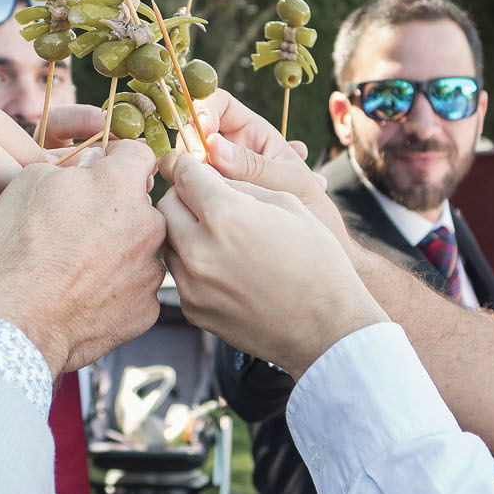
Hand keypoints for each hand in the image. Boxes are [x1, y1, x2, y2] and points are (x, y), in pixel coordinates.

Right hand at [0, 142, 166, 372]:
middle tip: (77, 227)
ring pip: (140, 248)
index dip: (116, 159)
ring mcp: (150, 269)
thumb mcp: (26, 185)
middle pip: (140, 205)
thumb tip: (88, 166)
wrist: (18, 324)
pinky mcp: (147, 307)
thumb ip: (69, 166)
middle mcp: (147, 224)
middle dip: (115, 210)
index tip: (102, 170)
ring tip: (77, 268)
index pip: (138, 154)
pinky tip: (84, 295)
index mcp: (120, 185)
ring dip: (118, 250)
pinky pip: (136, 288)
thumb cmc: (16, 253)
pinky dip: (117, 289)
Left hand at [157, 153, 384, 374]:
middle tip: (203, 199)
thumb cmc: (318, 262)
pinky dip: (192, 263)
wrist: (327, 328)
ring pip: (168, 241)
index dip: (189, 165)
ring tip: (215, 235)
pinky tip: (222, 266)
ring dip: (184, 230)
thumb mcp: (288, 204)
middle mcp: (200, 249)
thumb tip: (213, 178)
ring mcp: (193, 284)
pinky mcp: (194, 309)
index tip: (192, 166)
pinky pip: (179, 274)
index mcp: (225, 215)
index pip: (184, 174)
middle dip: (182, 196)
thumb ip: (242, 186)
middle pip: (166, 206)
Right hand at [183, 90, 345, 240]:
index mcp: (252, 134)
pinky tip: (194, 204)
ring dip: (184, 173)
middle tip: (194, 168)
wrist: (307, 252)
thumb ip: (253, 165)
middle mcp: (227, 151)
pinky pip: (184, 190)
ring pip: (183, 163)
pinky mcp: (203, 200)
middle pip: (192, 133)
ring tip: (195, 189)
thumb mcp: (289, 182)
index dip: (204, 110)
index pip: (218, 104)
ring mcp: (213, 176)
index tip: (202, 133)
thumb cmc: (309, 209)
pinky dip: (184, 194)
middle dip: (187, 145)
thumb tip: (212, 146)